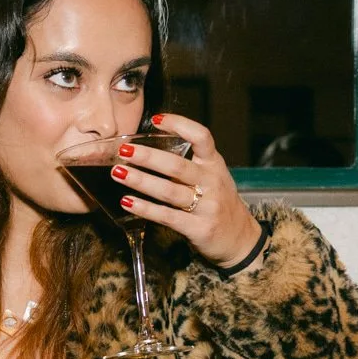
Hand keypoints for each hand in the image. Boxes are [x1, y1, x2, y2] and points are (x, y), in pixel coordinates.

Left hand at [109, 112, 263, 270]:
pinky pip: (167, 216)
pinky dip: (145, 209)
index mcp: (214, 164)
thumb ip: (186, 165)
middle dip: (148, 157)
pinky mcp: (199, 228)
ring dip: (141, 181)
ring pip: (169, 191)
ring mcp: (207, 206)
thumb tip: (147, 150)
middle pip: (177, 166)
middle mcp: (212, 182)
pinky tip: (127, 202)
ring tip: (118, 173)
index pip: (201, 136)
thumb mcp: (211, 177)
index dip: (180, 125)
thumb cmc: (217, 203)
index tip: (156, 120)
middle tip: (123, 151)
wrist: (239, 239)